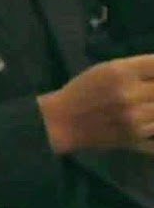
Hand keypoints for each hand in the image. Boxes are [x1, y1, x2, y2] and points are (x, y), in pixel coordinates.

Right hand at [38, 54, 153, 153]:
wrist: (62, 121)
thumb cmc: (84, 90)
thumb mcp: (108, 69)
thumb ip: (140, 68)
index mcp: (121, 72)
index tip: (152, 76)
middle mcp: (130, 95)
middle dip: (153, 89)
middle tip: (147, 93)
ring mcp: (135, 120)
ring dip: (153, 106)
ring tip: (144, 104)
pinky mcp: (136, 139)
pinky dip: (152, 126)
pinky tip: (145, 120)